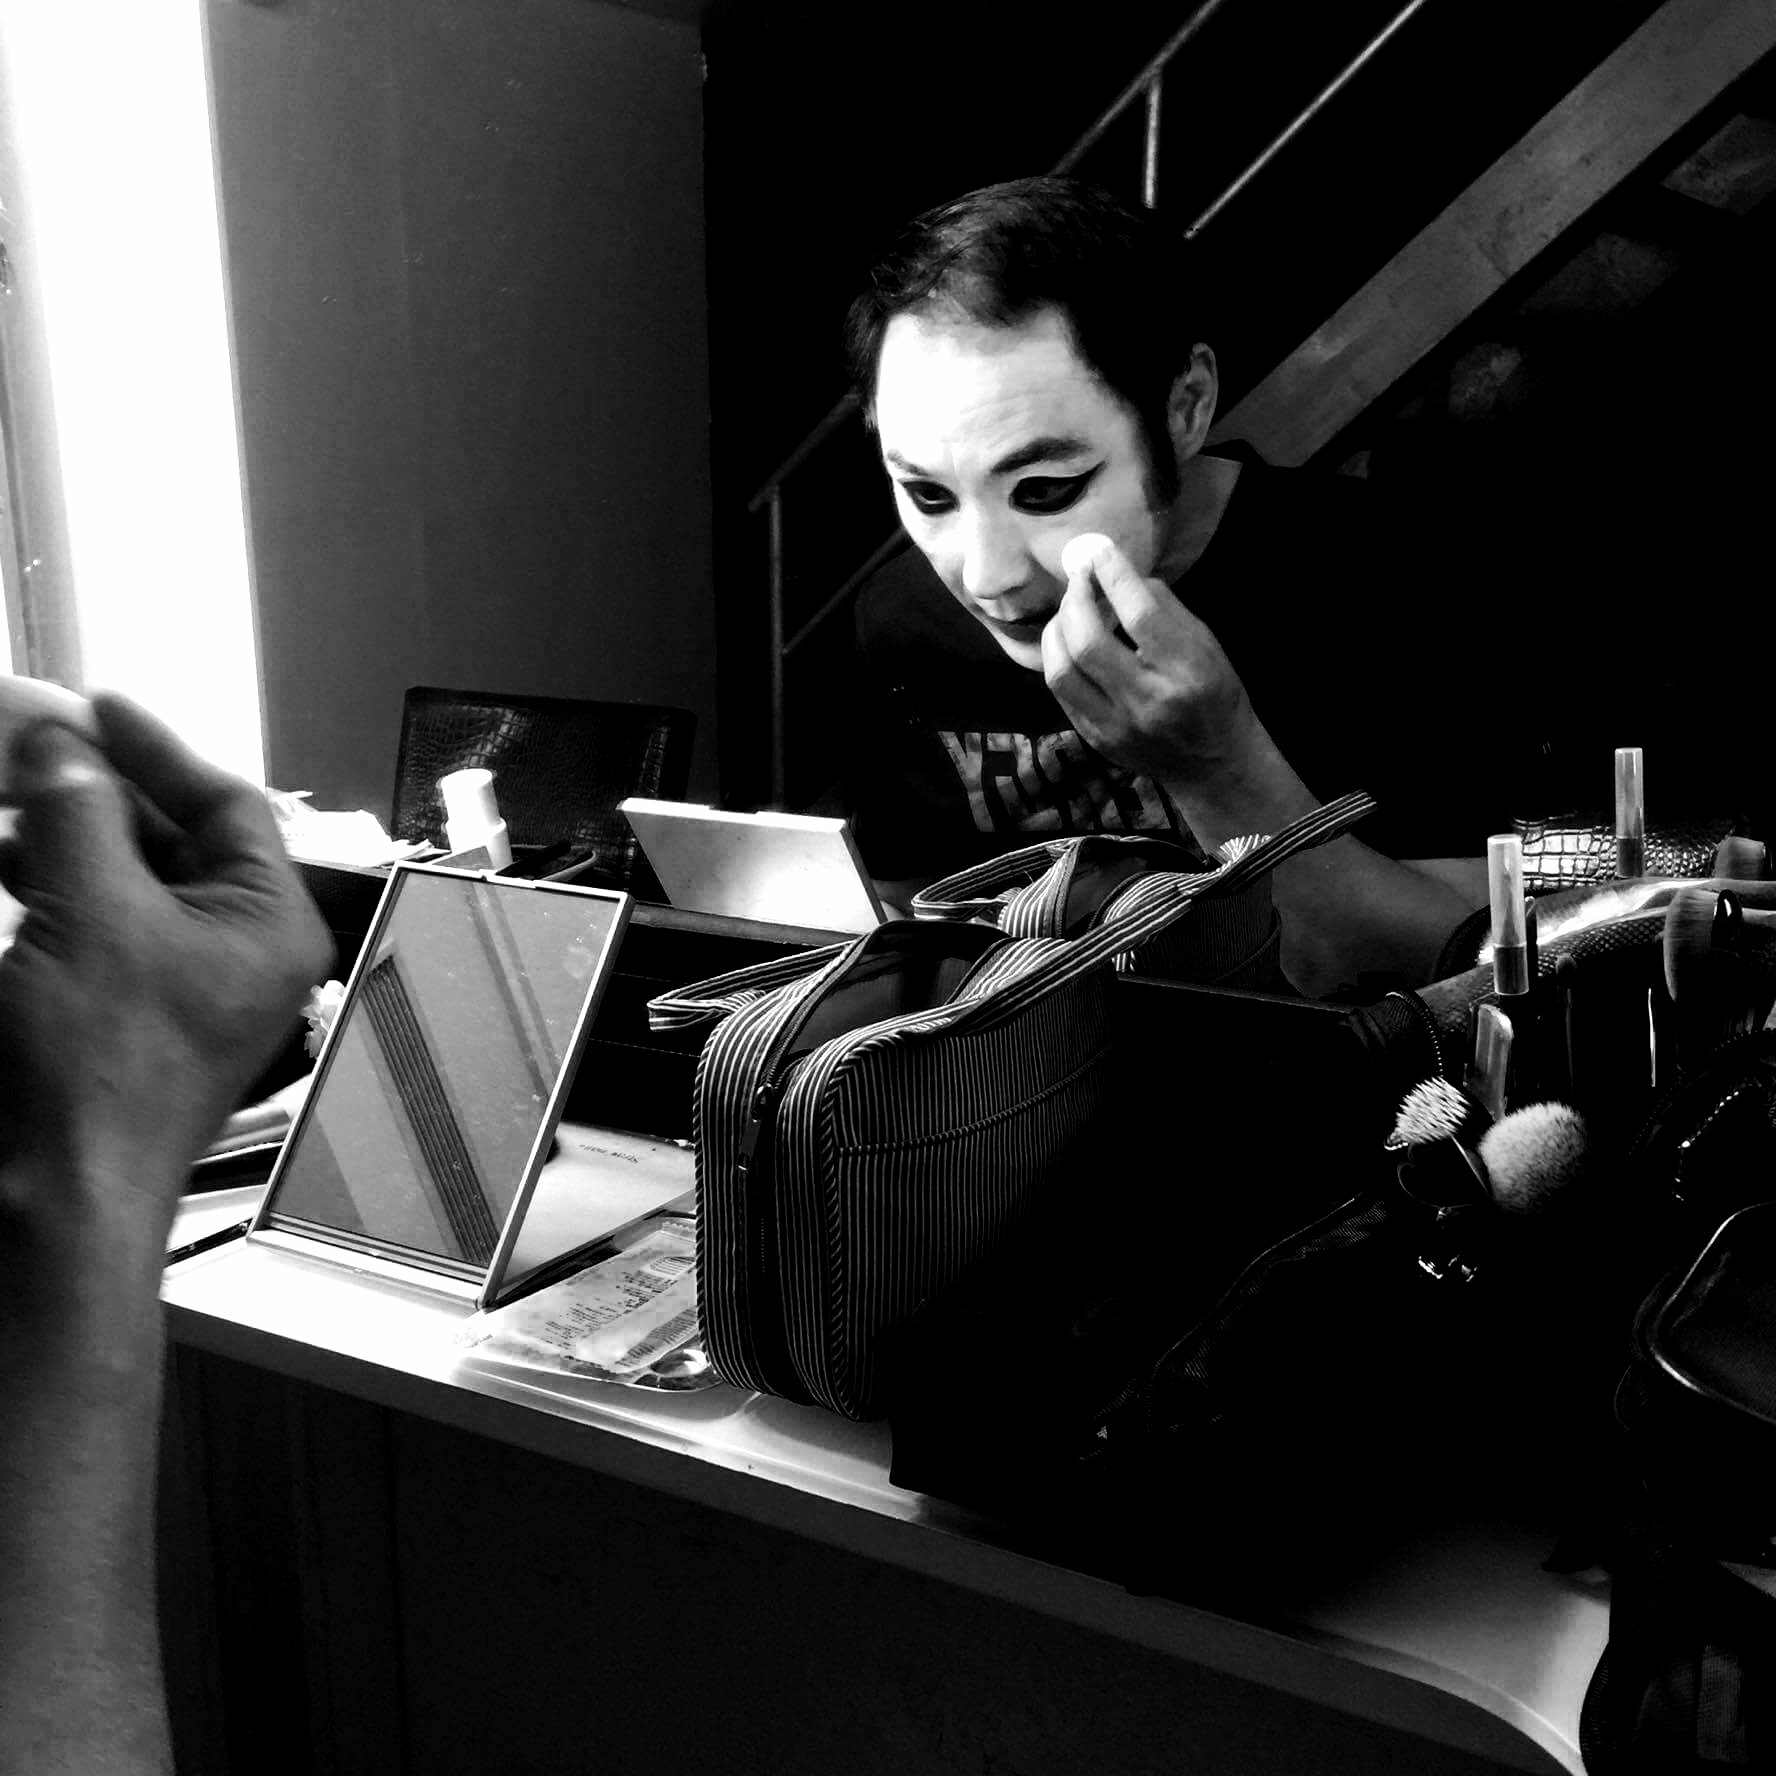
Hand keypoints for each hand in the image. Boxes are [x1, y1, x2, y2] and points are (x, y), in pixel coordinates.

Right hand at [0, 694, 329, 1225]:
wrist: (50, 1193)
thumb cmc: (98, 1065)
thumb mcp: (90, 910)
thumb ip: (78, 812)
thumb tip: (63, 744)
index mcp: (272, 922)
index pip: (230, 803)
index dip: (159, 747)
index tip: (95, 704)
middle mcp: (242, 950)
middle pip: (176, 836)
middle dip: (97, 792)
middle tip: (28, 752)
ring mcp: (184, 986)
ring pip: (128, 879)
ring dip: (63, 836)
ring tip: (0, 807)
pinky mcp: (127, 1014)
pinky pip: (98, 926)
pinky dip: (53, 889)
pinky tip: (2, 867)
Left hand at [1041, 534, 1258, 789]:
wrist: (1213, 766)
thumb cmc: (1215, 695)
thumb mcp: (1208, 646)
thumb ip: (1165, 609)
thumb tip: (1120, 574)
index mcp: (1188, 673)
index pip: (1142, 616)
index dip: (1114, 577)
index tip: (1098, 552)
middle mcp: (1149, 701)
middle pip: (1090, 643)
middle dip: (1077, 600)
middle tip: (1079, 578)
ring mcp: (1116, 726)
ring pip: (1063, 670)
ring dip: (1058, 629)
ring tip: (1069, 609)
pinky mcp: (1096, 739)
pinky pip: (1061, 692)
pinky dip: (1058, 657)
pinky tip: (1067, 640)